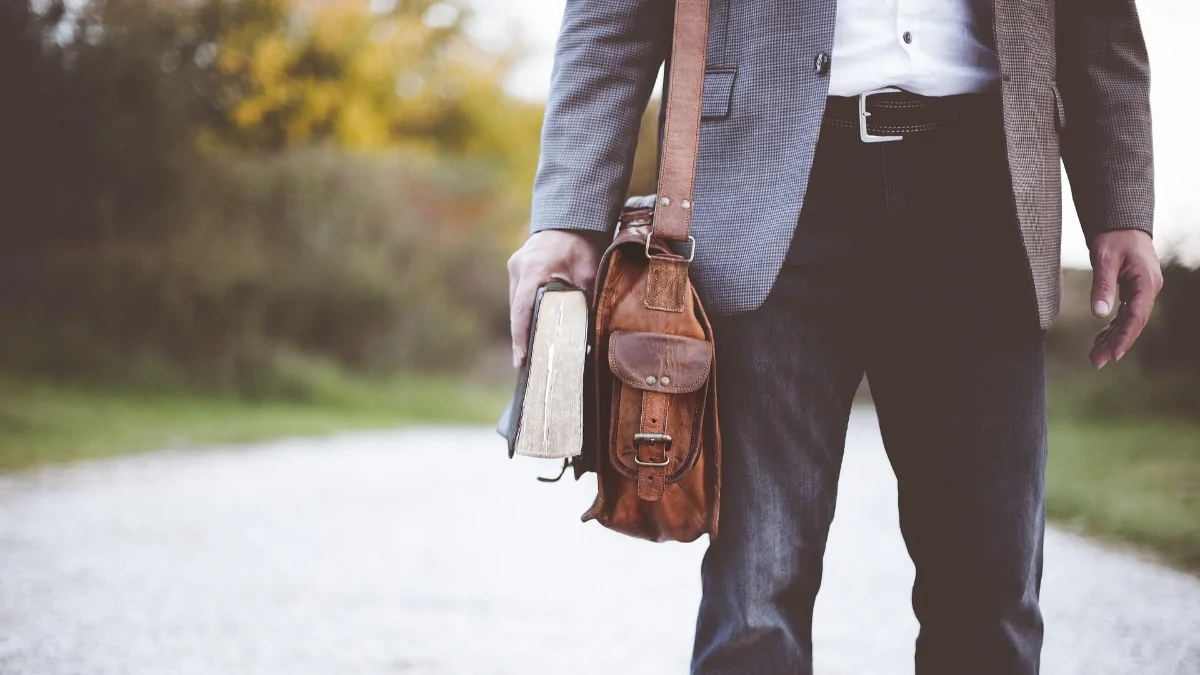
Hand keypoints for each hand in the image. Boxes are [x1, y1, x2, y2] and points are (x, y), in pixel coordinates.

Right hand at [507, 229, 605, 367]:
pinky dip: (525, 312)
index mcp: (534, 269)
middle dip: (521, 337)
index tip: (520, 359)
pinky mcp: (517, 268)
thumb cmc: (581, 245)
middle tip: (528, 363)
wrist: (571, 219)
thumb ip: (584, 298)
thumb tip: (588, 330)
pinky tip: (533, 329)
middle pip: (517, 310)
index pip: (522, 309)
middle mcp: (519, 268)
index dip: (520, 336)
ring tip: (529, 352)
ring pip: (516, 304)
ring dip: (523, 325)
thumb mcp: (588, 271)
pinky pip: (519, 296)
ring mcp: (515, 267)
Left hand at [1088, 229, 1162, 369]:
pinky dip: (1112, 328)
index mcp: (1146, 282)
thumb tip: (1099, 314)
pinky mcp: (1133, 292)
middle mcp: (1148, 290)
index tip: (1113, 355)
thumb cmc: (1114, 237)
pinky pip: (1124, 315)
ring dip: (1112, 339)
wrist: (1122, 224)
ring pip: (1128, 322)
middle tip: (1096, 363)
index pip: (1137, 316)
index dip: (1125, 337)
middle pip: (1133, 323)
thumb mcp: (1104, 258)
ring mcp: (1142, 292)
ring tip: (1094, 358)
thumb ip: (1103, 285)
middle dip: (1116, 344)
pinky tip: (1099, 341)